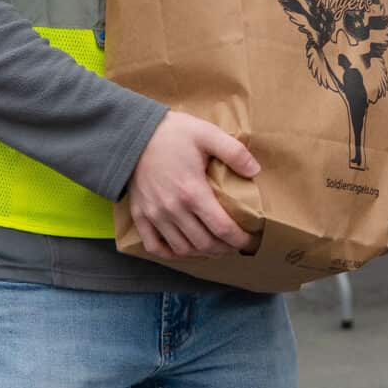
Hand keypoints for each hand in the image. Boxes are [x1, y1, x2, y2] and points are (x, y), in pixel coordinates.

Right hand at [125, 111, 257, 259]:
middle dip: (225, 249)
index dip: (240, 239)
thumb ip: (234, 152)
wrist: (132, 133)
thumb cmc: (172, 133)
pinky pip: (154, 246)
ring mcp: (155, 215)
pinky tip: (184, 249)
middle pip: (205, 244)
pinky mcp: (140, 215)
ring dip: (202, 253)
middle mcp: (173, 209)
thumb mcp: (207, 134)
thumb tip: (255, 170)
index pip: (223, 229)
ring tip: (214, 247)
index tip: (249, 240)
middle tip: (235, 244)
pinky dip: (171, 253)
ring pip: (182, 249)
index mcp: (193, 192)